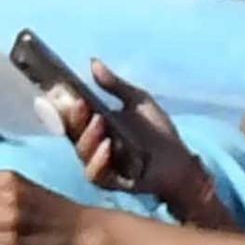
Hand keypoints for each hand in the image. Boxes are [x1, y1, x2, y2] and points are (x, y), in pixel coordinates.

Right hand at [49, 60, 203, 203]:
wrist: (179, 161)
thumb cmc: (157, 131)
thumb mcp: (137, 101)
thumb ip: (115, 85)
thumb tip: (93, 62)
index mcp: (93, 128)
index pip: (72, 116)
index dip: (65, 106)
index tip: (66, 91)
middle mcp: (91, 147)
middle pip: (73, 133)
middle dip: (75, 118)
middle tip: (82, 104)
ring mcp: (99, 165)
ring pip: (82, 152)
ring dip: (88, 137)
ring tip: (99, 122)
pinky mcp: (110, 182)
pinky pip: (96, 174)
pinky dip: (98, 161)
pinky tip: (107, 147)